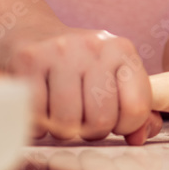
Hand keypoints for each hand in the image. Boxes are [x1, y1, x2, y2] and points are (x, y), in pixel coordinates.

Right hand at [0, 27, 160, 145]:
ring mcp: (60, 52)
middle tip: (84, 121)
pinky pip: (36, 115)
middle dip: (92, 131)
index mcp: (122, 50)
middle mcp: (94, 47)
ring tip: (62, 114)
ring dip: (63, 129)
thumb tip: (139, 138)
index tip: (115, 122)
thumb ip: (135, 108)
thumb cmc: (79, 62)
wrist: (32, 31)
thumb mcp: (113, 75)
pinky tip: (41, 109)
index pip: (136, 106)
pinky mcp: (29, 61)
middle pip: (101, 119)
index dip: (126, 126)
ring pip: (67, 121)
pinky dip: (38, 124)